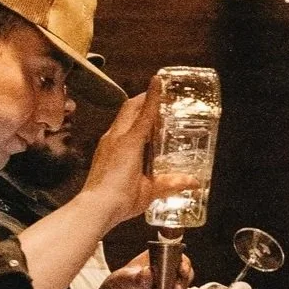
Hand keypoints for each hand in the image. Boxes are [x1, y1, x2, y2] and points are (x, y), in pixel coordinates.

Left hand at [82, 87, 159, 228]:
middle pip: (129, 108)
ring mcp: (106, 144)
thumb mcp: (150, 190)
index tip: (158, 79)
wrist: (95, 208)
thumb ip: (172, 183)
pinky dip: (128, 126)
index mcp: (130, 141)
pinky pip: (116, 131)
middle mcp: (116, 137)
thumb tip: (193, 182)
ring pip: (121, 118)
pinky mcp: (101, 152)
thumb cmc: (121, 197)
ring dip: (135, 112)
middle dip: (143, 99)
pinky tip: (137, 137)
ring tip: (150, 115)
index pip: (144, 112)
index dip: (153, 95)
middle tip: (159, 97)